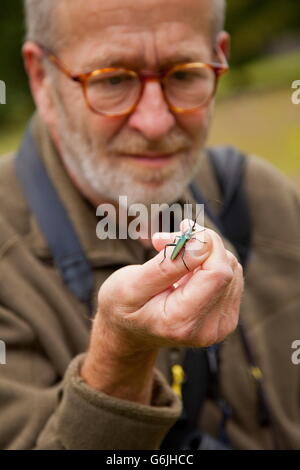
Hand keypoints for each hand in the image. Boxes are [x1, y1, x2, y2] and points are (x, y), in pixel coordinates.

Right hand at [99, 219, 242, 349]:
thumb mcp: (132, 283)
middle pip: (226, 267)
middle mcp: (208, 328)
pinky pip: (230, 274)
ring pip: (230, 267)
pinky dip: (207, 262)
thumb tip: (202, 243)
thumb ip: (167, 264)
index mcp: (182, 322)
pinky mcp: (226, 316)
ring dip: (201, 252)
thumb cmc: (124, 306)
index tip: (182, 229)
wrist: (129, 331)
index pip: (217, 273)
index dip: (205, 243)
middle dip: (199, 245)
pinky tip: (183, 268)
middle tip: (163, 241)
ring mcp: (220, 325)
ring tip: (169, 254)